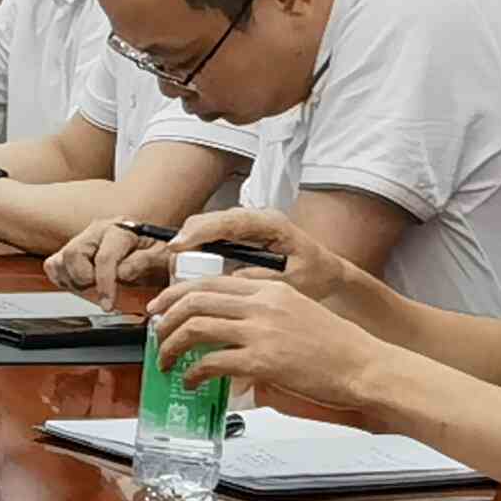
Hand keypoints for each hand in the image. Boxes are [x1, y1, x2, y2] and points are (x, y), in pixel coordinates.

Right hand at [48, 219, 176, 303]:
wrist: (154, 247)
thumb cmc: (158, 252)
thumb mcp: (162, 257)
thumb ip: (143, 262)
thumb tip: (122, 273)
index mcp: (121, 230)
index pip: (104, 258)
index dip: (104, 284)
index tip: (107, 304)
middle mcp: (98, 231)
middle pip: (73, 254)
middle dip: (84, 279)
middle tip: (99, 291)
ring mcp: (83, 239)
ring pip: (60, 260)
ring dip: (73, 280)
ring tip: (93, 287)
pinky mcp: (73, 250)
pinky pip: (54, 264)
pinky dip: (62, 278)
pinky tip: (80, 284)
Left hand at [151, 267, 388, 413]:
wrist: (367, 366)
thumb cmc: (339, 347)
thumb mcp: (299, 314)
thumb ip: (264, 316)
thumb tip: (232, 337)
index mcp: (271, 288)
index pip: (212, 282)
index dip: (178, 294)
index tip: (162, 306)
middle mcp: (263, 303)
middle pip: (195, 299)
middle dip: (165, 317)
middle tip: (154, 331)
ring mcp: (261, 331)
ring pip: (195, 328)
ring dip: (172, 346)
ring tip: (166, 360)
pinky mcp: (262, 361)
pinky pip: (211, 363)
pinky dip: (193, 373)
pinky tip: (192, 381)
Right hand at [171, 204, 343, 306]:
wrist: (326, 271)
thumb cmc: (315, 274)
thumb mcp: (294, 281)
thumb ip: (262, 278)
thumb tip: (227, 281)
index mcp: (270, 224)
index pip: (228, 220)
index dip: (200, 232)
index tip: (178, 246)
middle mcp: (252, 219)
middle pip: (205, 222)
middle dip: (184, 245)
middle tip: (175, 274)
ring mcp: (240, 226)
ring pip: (200, 230)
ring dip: (185, 252)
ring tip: (178, 279)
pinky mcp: (233, 236)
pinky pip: (204, 240)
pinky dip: (191, 255)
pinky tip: (187, 276)